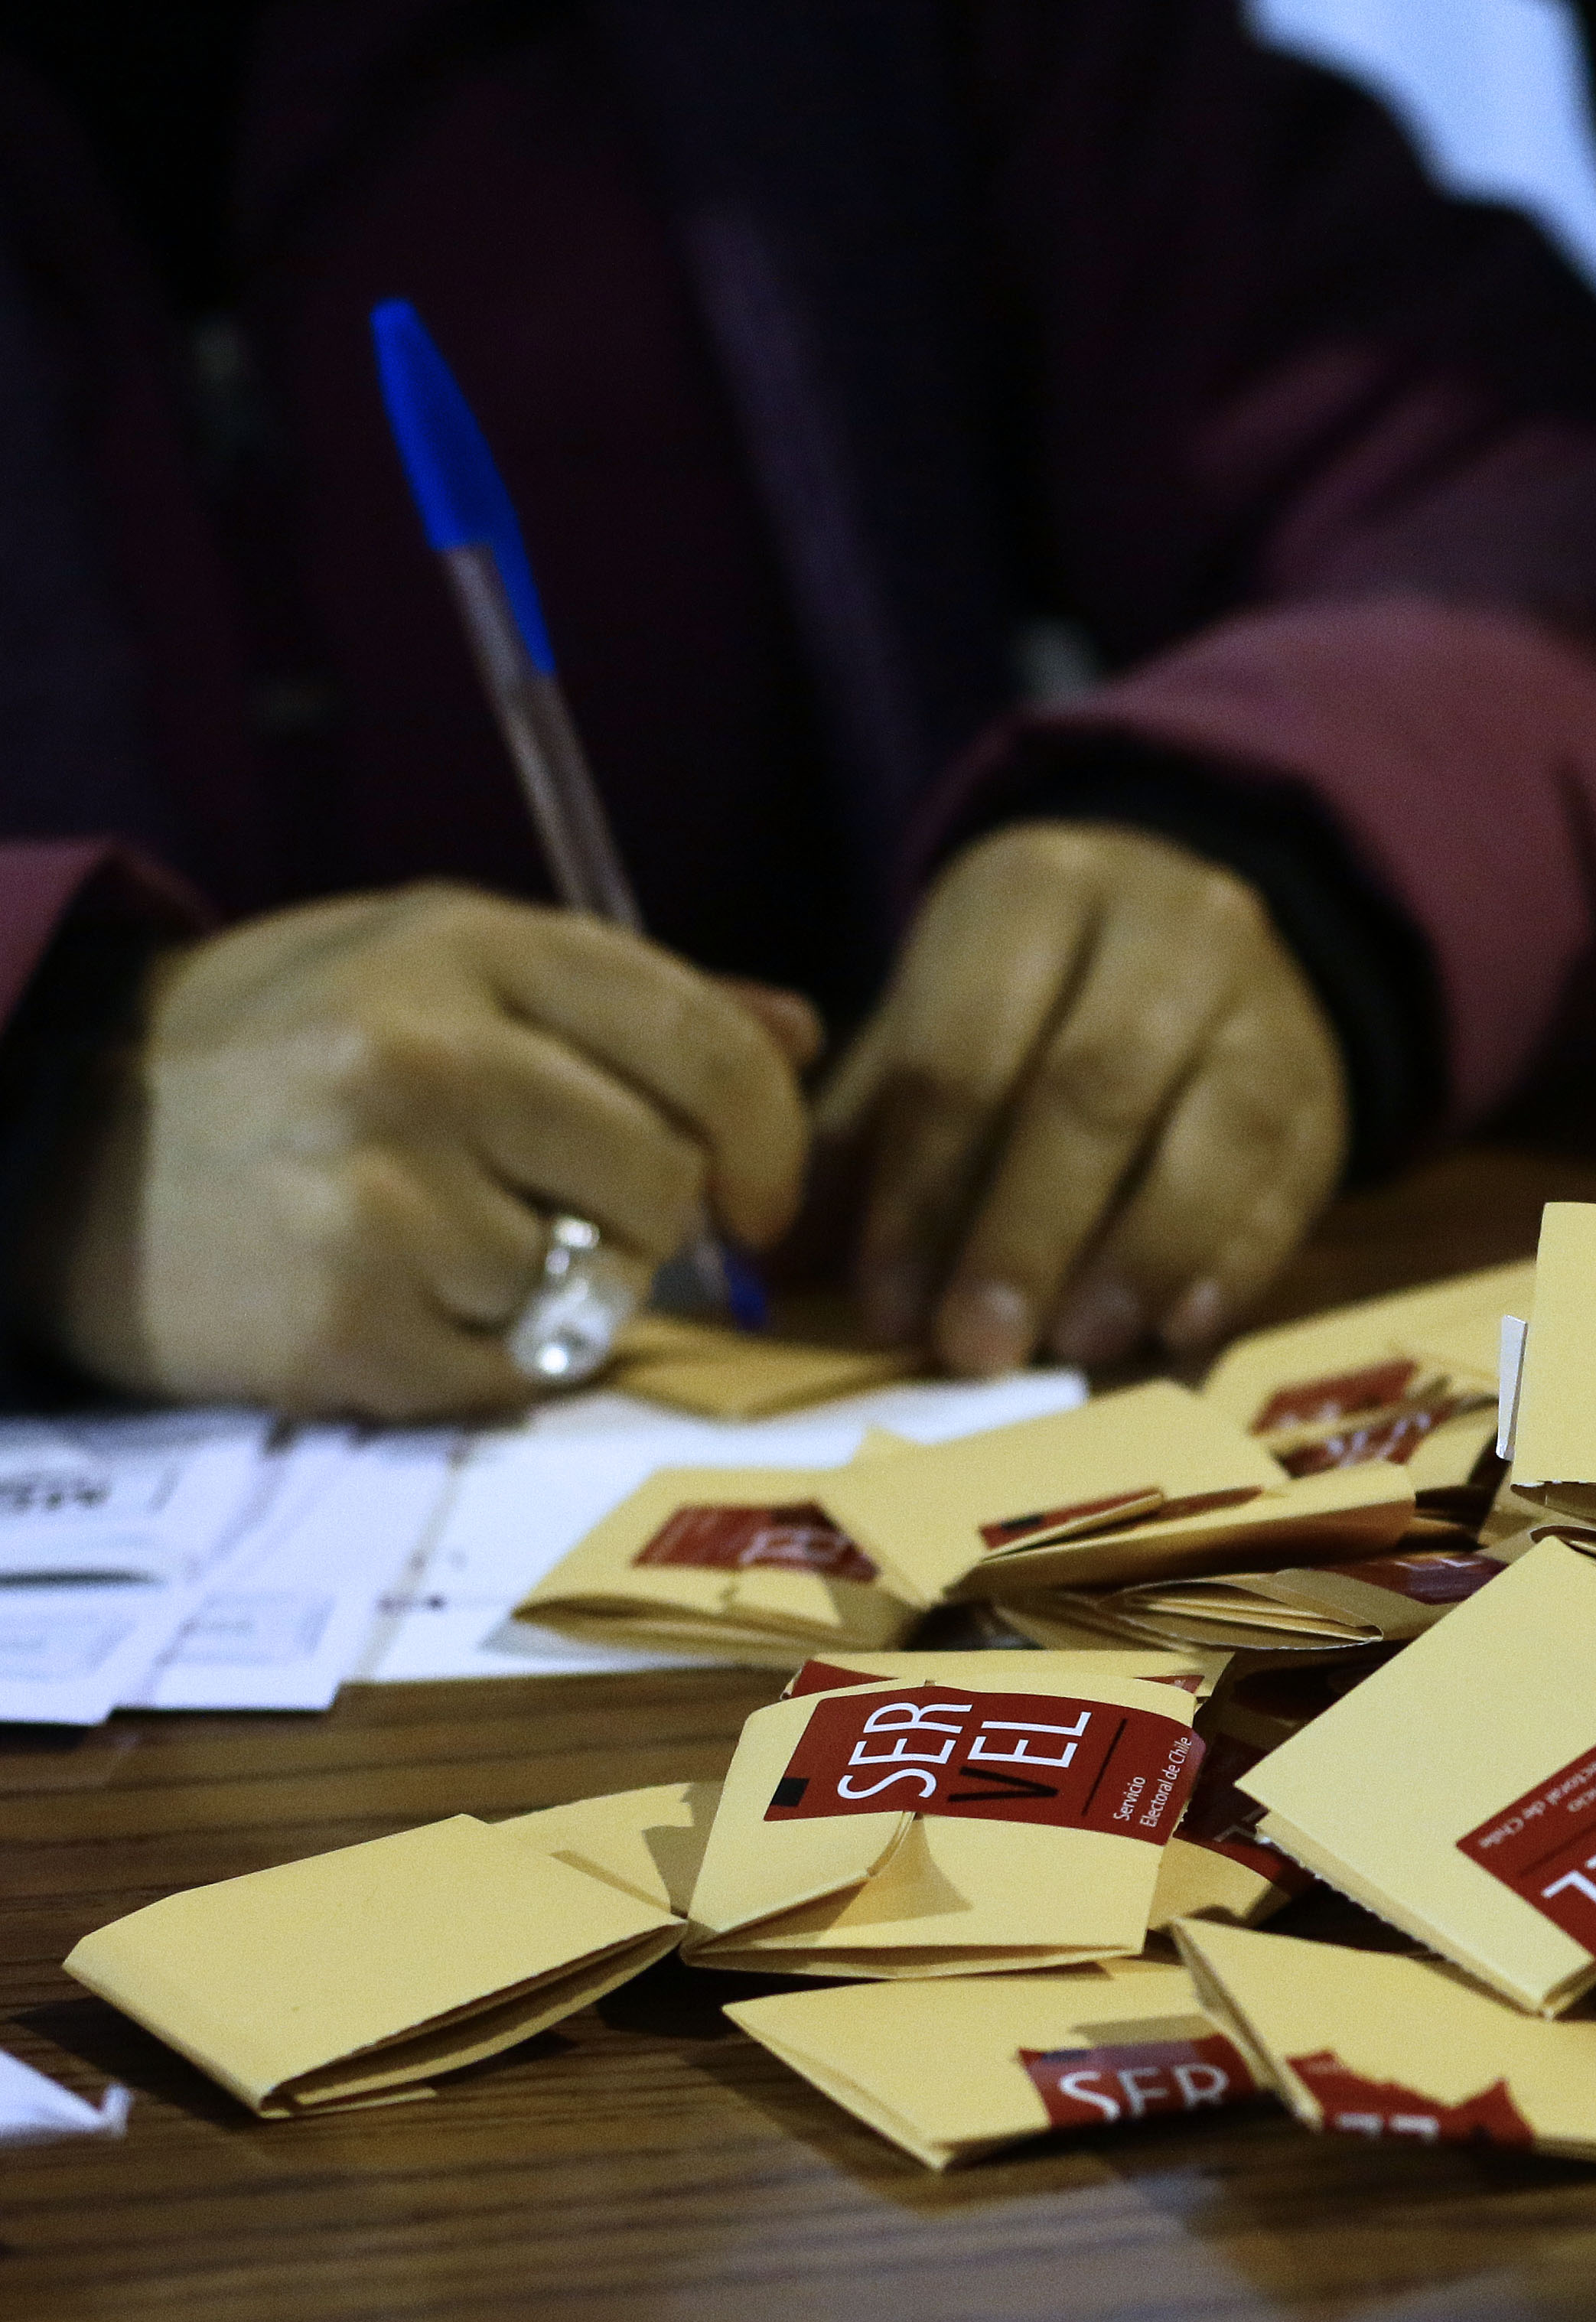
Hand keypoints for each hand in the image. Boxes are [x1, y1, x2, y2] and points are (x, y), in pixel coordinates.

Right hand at [43, 885, 812, 1417]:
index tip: (764, 1195)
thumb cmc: (280, 1051)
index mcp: (467, 948)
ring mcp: (380, 1191)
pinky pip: (514, 1374)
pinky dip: (479, 1361)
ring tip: (436, 1242)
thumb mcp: (437, 969)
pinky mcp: (345, 1320)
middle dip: (640, 1219)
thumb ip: (628, 1002)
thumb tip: (796, 1032)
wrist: (57, 1148)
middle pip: (664, 1179)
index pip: (706, 1043)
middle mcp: (424, 1056)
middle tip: (550, 1213)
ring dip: (548, 1291)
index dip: (769, 1134)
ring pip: (594, 1285)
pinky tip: (394, 1304)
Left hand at [827, 822, 1346, 1378]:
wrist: (1192, 938)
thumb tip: (780, 1266)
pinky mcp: (1325, 1087)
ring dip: (1139, 1255)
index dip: (923, 1187)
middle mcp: (1172, 925)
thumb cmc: (1032, 997)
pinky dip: (1234, 1263)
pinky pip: (1290, 1181)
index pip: (967, 1048)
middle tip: (976, 1348)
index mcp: (1039, 887)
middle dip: (1027, 1231)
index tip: (889, 1305)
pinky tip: (1180, 1328)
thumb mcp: (934, 1015)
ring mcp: (1265, 1003)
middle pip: (1093, 1087)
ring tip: (1077, 1347)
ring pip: (1212, 1133)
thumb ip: (864, 1133)